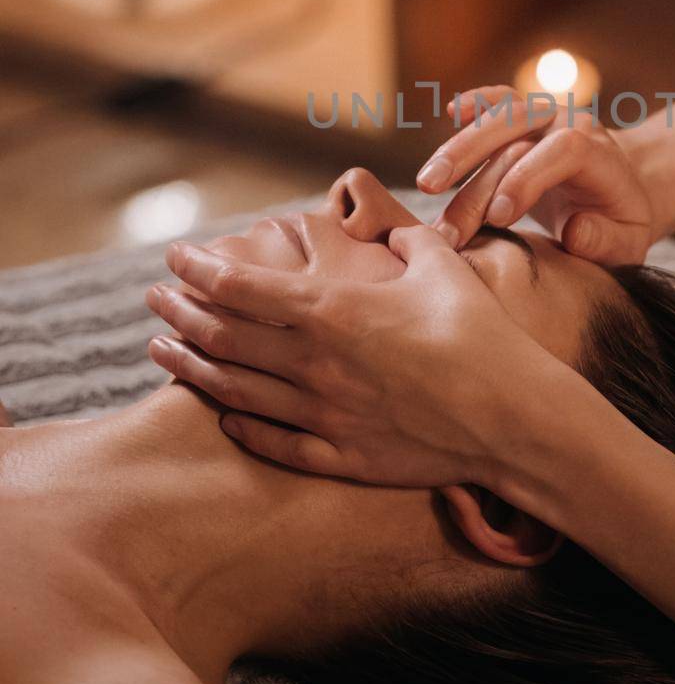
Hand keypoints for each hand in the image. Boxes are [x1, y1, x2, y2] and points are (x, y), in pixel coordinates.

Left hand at [144, 176, 571, 488]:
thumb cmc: (482, 335)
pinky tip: (223, 415)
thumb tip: (391, 227)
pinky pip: (271, 442)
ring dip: (191, 366)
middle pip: (222, 337)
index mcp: (333, 310)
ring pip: (233, 390)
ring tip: (162, 350)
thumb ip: (405, 240)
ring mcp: (322, 414)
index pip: (240, 286)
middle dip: (179, 313)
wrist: (512, 417)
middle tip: (154, 299)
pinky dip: (239, 426)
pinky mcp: (339, 456)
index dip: (198, 269)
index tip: (175, 257)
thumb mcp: (442, 266)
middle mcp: (314, 362)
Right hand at [417, 84, 656, 262]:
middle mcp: (569, 123)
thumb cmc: (619, 222)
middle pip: (517, 125)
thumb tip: (575, 231)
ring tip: (427, 183)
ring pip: (498, 116)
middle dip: (473, 157)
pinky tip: (451, 111)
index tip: (497, 217)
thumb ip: (605, 240)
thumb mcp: (626, 242)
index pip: (560, 152)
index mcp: (597, 153)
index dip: (525, 180)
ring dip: (458, 147)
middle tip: (434, 194)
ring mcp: (545, 115)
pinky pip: (499, 100)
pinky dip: (475, 102)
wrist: (623, 187)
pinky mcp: (525, 117)